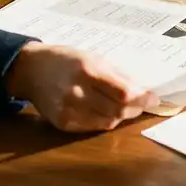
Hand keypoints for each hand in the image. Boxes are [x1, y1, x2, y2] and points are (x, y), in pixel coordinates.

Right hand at [5, 43, 159, 131]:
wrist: (32, 69)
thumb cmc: (67, 60)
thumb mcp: (94, 58)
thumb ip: (118, 76)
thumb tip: (143, 91)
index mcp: (88, 70)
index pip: (123, 93)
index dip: (142, 99)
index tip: (153, 99)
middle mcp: (77, 91)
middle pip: (117, 110)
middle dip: (134, 109)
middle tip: (141, 104)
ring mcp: (68, 110)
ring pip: (107, 123)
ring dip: (121, 116)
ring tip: (124, 107)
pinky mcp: (62, 123)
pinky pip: (92, 128)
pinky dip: (104, 122)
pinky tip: (105, 112)